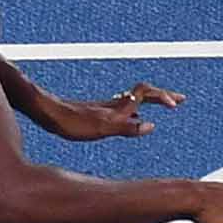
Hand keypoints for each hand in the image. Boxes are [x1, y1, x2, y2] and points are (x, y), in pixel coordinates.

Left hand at [25, 78, 183, 143]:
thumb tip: (152, 125)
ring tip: (162, 106)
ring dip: (150, 102)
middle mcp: (112, 104)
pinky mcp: (94, 113)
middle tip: (180, 100)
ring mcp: (103, 108)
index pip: (144, 93)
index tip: (176, 104)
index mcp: (116, 106)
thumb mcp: (100, 128)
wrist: (43, 110)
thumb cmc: (68, 121)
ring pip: (132, 100)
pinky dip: (135, 112)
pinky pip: (122, 109)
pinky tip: (133, 120)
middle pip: (142, 94)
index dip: (162, 96)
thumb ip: (126, 128)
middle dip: (162, 96)